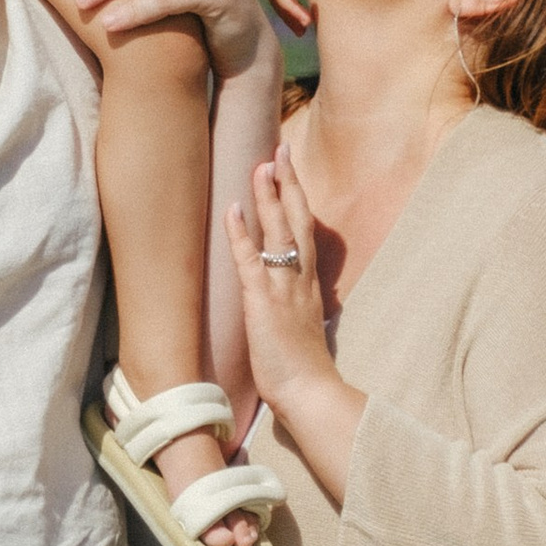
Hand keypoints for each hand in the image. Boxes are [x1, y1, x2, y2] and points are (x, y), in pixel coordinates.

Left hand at [225, 147, 341, 415]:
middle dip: (289, 184)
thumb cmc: (304, 372)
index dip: (298, 200)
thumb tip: (294, 300)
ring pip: (278, 233)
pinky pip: (251, 262)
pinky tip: (234, 208)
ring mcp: (283, 290)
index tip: (290, 172)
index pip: (305, 233)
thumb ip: (299, 309)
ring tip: (262, 165)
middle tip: (280, 150)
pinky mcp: (263, 304)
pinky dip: (241, 234)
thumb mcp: (303, 331)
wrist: (311, 395)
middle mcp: (300, 281)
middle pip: (297, 221)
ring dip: (269, 197)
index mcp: (308, 286)